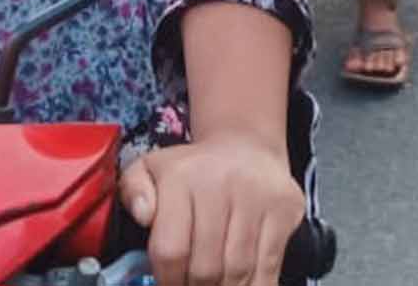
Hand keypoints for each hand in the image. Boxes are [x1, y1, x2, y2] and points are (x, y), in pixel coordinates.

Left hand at [121, 135, 304, 285]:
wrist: (246, 146)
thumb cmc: (193, 169)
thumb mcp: (150, 168)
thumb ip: (133, 192)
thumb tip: (143, 216)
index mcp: (182, 177)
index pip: (170, 249)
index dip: (167, 279)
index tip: (168, 284)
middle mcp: (220, 184)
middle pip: (206, 267)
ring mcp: (257, 198)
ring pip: (238, 272)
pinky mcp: (283, 211)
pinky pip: (268, 267)